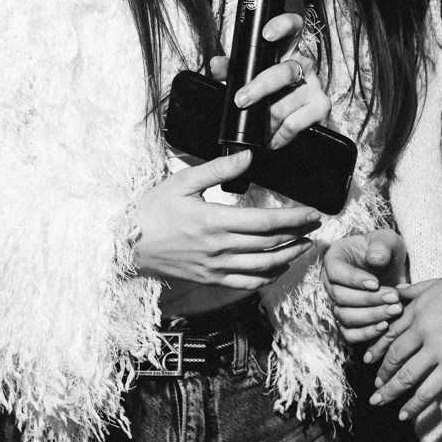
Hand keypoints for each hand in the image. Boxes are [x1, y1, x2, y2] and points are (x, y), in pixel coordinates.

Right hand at [134, 149, 322, 289]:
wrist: (127, 245)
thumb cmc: (152, 210)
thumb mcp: (182, 181)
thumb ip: (218, 169)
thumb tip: (247, 157)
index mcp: (213, 221)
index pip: (265, 222)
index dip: (294, 218)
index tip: (312, 213)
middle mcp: (218, 248)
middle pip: (270, 244)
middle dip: (298, 234)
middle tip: (315, 226)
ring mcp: (215, 267)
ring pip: (263, 267)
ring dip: (289, 256)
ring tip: (304, 246)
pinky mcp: (210, 279)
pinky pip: (246, 284)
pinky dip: (268, 277)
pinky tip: (278, 268)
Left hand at [206, 12, 328, 148]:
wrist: (296, 124)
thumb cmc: (270, 93)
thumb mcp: (248, 77)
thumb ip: (232, 69)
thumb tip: (216, 64)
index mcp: (287, 50)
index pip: (292, 26)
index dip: (282, 26)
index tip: (267, 34)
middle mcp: (304, 64)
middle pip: (284, 72)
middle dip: (259, 88)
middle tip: (241, 100)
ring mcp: (315, 85)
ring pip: (285, 103)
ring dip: (266, 120)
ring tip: (259, 127)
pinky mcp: (321, 107)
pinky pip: (294, 123)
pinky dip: (279, 134)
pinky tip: (273, 138)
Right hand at [324, 232, 409, 345]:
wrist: (393, 269)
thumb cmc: (387, 251)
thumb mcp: (388, 240)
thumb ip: (382, 245)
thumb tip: (375, 259)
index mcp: (334, 259)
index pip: (335, 272)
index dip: (354, 280)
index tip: (376, 282)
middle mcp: (331, 283)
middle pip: (340, 297)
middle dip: (369, 300)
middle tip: (394, 297)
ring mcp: (338, 304)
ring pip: (345, 317)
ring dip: (371, 316)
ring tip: (395, 310)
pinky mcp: (348, 322)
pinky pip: (350, 334)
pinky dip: (366, 333)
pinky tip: (386, 326)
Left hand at [367, 263, 441, 419]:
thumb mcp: (439, 282)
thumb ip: (416, 289)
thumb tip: (396, 290)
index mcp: (418, 310)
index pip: (390, 332)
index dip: (377, 348)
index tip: (368, 359)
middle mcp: (422, 330)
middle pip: (394, 355)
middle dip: (382, 372)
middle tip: (375, 383)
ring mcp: (436, 349)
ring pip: (405, 375)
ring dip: (389, 391)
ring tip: (379, 401)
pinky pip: (428, 390)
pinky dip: (414, 405)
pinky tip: (403, 415)